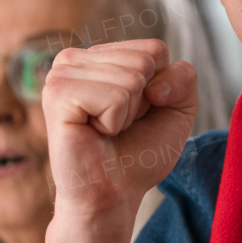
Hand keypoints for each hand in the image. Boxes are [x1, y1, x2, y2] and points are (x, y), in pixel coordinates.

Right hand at [42, 39, 196, 242]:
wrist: (114, 193)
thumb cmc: (140, 151)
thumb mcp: (178, 107)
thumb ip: (183, 77)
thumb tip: (153, 84)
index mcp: (99, 56)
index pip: (154, 49)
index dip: (160, 87)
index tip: (137, 113)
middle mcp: (75, 59)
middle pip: (145, 61)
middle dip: (143, 101)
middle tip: (119, 125)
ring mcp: (61, 75)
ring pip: (132, 77)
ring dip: (128, 112)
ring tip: (105, 130)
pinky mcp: (58, 96)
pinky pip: (114, 96)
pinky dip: (115, 121)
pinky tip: (94, 133)